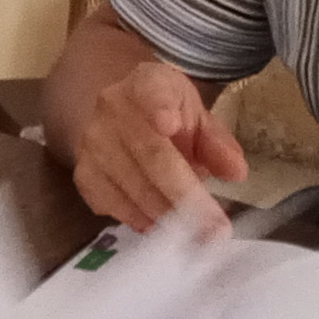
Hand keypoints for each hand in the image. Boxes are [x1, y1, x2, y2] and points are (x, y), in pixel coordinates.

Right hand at [66, 55, 243, 234]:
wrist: (123, 120)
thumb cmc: (170, 118)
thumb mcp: (199, 119)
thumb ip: (217, 143)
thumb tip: (235, 172)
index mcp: (147, 83)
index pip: (150, 89)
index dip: (158, 106)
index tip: (170, 125)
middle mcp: (112, 108)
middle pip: (150, 154)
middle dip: (185, 195)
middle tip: (214, 229)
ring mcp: (92, 142)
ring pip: (132, 187)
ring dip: (168, 216)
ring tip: (197, 235)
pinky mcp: (83, 175)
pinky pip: (112, 205)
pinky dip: (141, 220)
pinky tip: (162, 226)